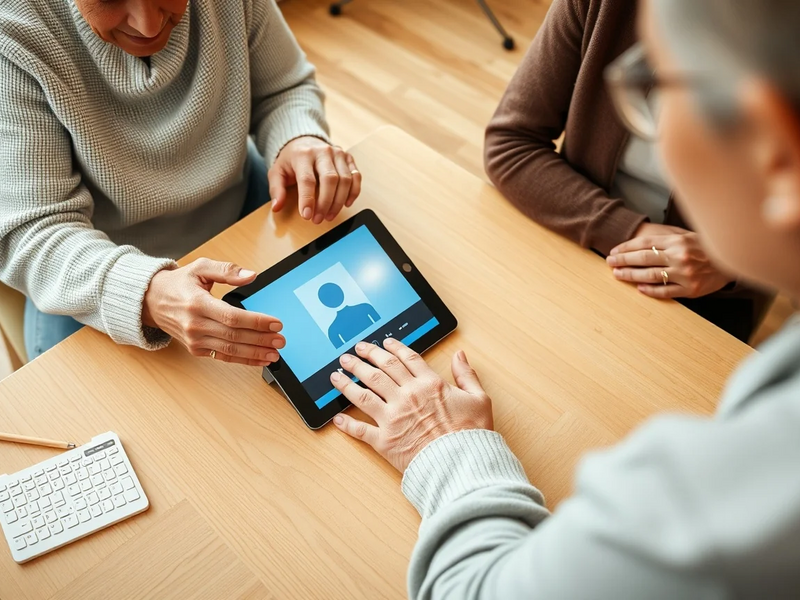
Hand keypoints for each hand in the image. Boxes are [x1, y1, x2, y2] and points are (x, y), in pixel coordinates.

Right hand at [142, 258, 284, 365]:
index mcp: (197, 303)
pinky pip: (223, 357)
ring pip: (230, 349)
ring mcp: (195, 340)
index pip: (232, 317)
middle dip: (261, 339)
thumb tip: (251, 275)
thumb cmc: (177, 284)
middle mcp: (195, 324)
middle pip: (234, 336)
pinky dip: (243, 360)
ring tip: (275, 353)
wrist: (151, 301)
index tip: (275, 323)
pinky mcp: (196, 349)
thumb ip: (227, 270)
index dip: (256, 322)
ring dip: (255, 353)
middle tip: (281, 340)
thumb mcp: (200, 267)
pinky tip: (259, 360)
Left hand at [268, 136, 361, 223]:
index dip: (308, 199)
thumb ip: (276, 190)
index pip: (307, 179)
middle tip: (318, 219)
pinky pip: (356, 177)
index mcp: (303, 154)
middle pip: (330, 180)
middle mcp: (323, 152)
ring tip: (329, 215)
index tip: (307, 215)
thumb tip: (277, 207)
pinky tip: (346, 204)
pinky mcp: (348, 158)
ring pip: (345, 180)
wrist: (304, 141)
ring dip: (339, 202)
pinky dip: (353, 192)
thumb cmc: (291, 160)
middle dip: (325, 203)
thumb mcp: (277, 172)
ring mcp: (338, 154)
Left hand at [330, 339, 492, 472]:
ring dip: (347, 382)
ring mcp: (392, 418)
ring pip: (363, 393)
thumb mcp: (479, 399)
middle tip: (353, 351)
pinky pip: (360, 430)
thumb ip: (467, 375)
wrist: (461, 465)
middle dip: (364, 358)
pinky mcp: (384, 440)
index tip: (383, 342)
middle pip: (380, 370)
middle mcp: (407, 396)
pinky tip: (336, 418)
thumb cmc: (472, 435)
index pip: (406, 359)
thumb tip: (460, 356)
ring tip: (336, 373)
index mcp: (429, 385)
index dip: (393, 348)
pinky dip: (346, 424)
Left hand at [607, 229, 731, 298]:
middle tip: (609, 262)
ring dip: (631, 275)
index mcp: (678, 240)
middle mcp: (679, 256)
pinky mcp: (691, 289)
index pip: (644, 243)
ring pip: (650, 275)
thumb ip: (667, 238)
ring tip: (618, 274)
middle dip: (623, 260)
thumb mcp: (688, 235)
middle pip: (643, 258)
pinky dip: (650, 290)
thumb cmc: (707, 245)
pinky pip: (666, 291)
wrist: (735, 258)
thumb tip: (640, 241)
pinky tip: (639, 288)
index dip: (626, 247)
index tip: (614, 251)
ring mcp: (685, 274)